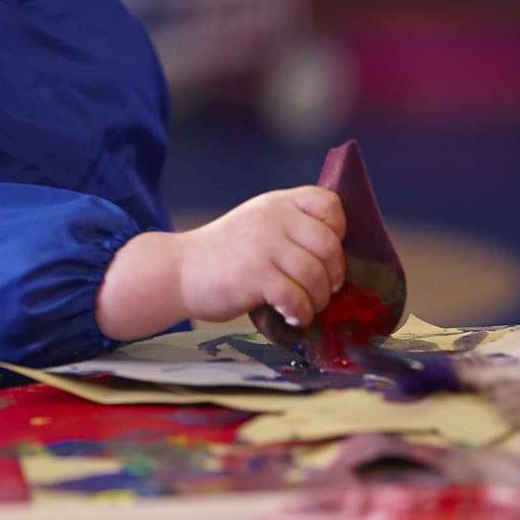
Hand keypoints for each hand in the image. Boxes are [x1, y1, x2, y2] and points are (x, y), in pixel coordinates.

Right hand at [177, 186, 345, 327]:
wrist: (180, 269)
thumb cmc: (226, 252)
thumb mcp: (259, 222)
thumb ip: (291, 227)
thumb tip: (335, 255)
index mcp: (278, 203)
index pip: (328, 203)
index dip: (339, 229)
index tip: (326, 252)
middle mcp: (274, 218)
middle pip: (329, 244)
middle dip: (334, 274)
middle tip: (323, 289)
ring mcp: (264, 246)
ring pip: (316, 275)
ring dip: (319, 299)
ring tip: (306, 306)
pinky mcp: (254, 276)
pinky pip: (296, 298)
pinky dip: (300, 313)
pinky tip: (290, 316)